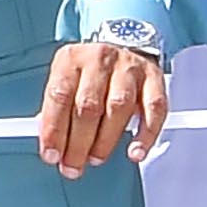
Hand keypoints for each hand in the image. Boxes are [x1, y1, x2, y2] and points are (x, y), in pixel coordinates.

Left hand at [41, 36, 167, 175]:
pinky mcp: (153, 79)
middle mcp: (99, 60)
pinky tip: (135, 152)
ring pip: (118, 108)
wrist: (125, 41)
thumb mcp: (66, 79)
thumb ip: (58, 109)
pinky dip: (145, 135)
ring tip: (96, 158)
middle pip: (88, 106)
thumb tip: (52, 145)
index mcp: (71, 60)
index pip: (59, 97)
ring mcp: (129, 68)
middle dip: (78, 143)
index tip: (52, 155)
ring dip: (105, 141)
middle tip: (73, 166)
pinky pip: (154, 109)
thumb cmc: (90, 71)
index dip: (54, 130)